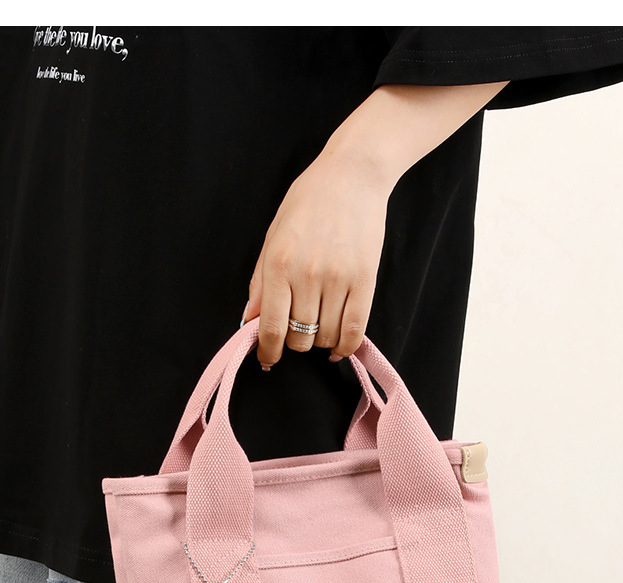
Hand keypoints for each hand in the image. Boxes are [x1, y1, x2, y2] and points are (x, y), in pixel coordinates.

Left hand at [242, 150, 390, 369]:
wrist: (352, 176)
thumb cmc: (308, 203)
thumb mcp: (274, 237)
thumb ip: (261, 282)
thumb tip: (250, 321)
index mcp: (279, 264)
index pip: (271, 327)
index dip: (268, 351)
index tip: (268, 359)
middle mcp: (307, 275)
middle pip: (299, 338)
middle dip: (295, 342)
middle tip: (297, 330)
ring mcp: (338, 279)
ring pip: (326, 338)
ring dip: (320, 341)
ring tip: (319, 327)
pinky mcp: (365, 281)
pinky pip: (354, 331)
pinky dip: (345, 347)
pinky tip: (337, 347)